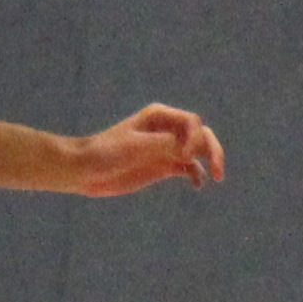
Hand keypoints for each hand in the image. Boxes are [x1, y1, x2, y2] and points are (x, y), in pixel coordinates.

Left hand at [67, 105, 226, 196]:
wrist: (84, 170)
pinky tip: (198, 185)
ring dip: (210, 161)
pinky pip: (188, 168)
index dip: (195, 138)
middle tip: (218, 170)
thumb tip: (196, 148)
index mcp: (160, 116)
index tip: (183, 156)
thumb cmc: (107, 152)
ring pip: (198, 151)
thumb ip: (168, 143)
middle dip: (212, 150)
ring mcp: (166, 148)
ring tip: (216, 177)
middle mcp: (167, 130)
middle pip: (201, 135)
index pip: (192, 123)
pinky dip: (197, 174)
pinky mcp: (163, 166)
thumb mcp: (138, 145)